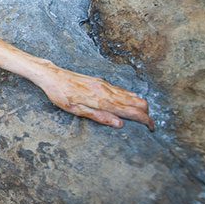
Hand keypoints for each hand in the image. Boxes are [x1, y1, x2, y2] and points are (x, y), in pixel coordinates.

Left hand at [36, 64, 154, 130]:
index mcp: (102, 100)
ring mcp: (105, 84)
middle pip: (136, 101)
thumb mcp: (76, 110)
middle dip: (146, 113)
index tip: (152, 127)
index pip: (131, 111)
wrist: (52, 75)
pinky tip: (130, 102)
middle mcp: (107, 90)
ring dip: (139, 105)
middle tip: (149, 125)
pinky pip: (121, 90)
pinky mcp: (101, 81)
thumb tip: (120, 125)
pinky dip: (130, 98)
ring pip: (130, 94)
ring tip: (143, 116)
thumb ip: (99, 117)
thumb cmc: (61, 94)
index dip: (145, 120)